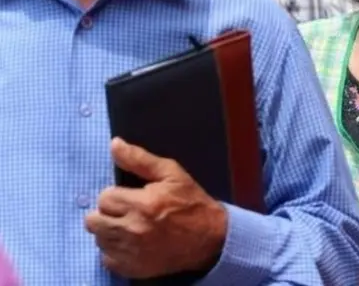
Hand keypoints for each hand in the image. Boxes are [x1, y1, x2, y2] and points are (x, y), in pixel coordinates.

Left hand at [84, 138, 227, 278]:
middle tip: (126, 211)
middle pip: (94, 221)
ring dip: (110, 231)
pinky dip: (115, 250)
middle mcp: (133, 229)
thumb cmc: (191, 203)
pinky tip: (131, 243)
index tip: (130, 196)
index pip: (104, 198)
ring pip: (99, 239)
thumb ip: (140, 159)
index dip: (116, 195)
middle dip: (108, 213)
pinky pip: (106, 258)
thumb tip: (114, 144)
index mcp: (142, 204)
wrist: (210, 238)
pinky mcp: (131, 268)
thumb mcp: (172, 174)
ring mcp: (131, 252)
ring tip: (129, 226)